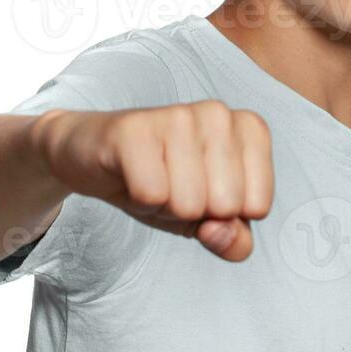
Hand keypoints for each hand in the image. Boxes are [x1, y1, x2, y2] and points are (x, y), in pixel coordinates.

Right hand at [29, 100, 273, 259]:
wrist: (92, 157)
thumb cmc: (161, 181)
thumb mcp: (208, 219)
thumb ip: (235, 238)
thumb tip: (223, 234)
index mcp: (249, 128)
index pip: (258, 205)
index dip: (225, 216)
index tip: (203, 191)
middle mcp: (219, 113)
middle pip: (225, 206)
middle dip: (194, 212)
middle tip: (172, 186)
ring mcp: (178, 114)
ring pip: (189, 203)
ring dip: (165, 206)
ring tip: (151, 180)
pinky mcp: (135, 127)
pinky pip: (152, 194)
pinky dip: (139, 200)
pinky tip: (131, 176)